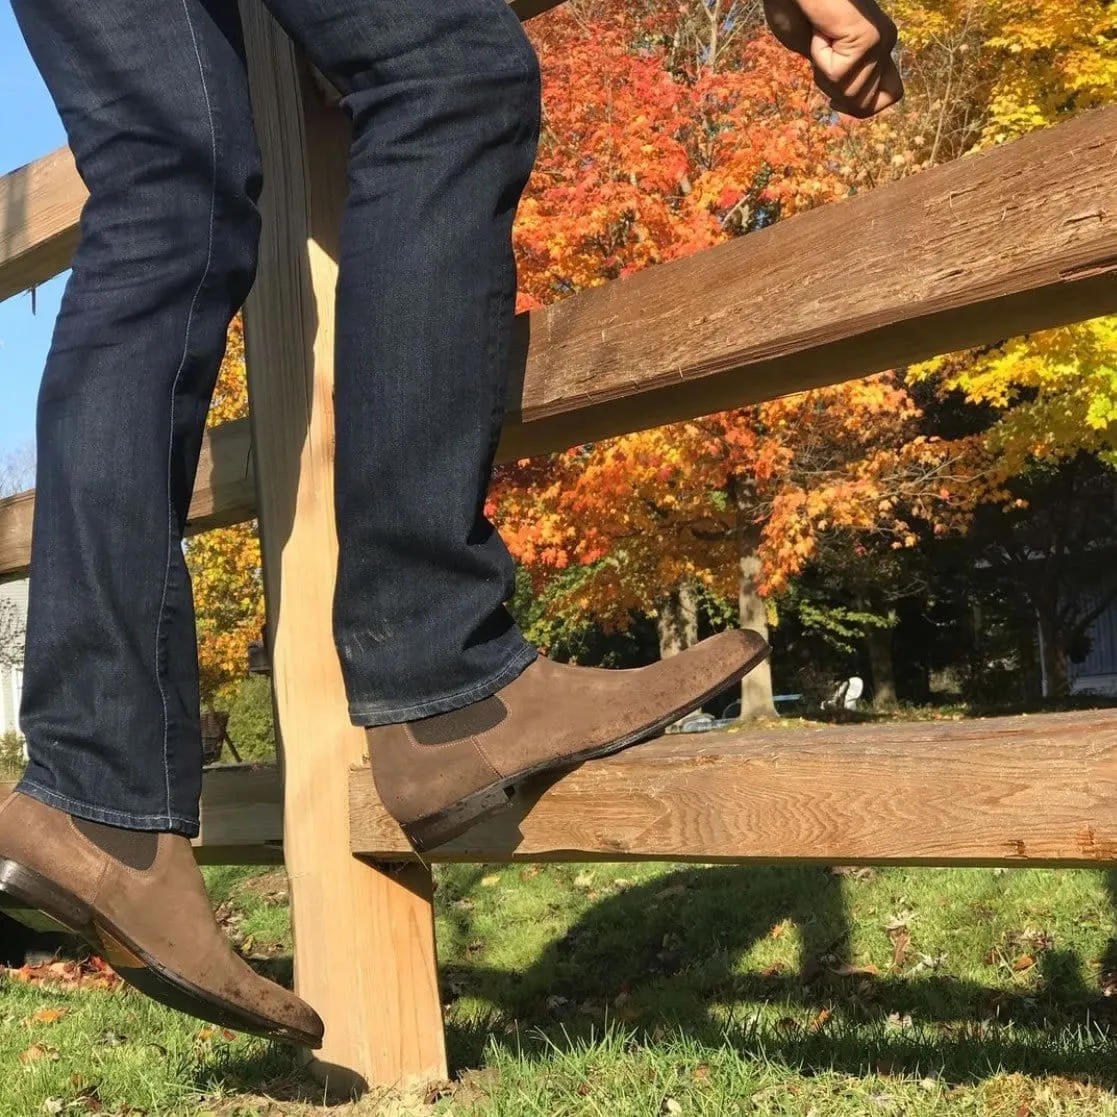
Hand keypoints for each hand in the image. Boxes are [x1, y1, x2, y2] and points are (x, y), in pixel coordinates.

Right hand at [763, 0, 902, 117]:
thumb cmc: (797, 9)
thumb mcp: (819, 55)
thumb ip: (837, 78)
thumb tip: (844, 103)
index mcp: (878, 46)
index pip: (890, 96)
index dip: (860, 106)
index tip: (834, 94)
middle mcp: (885, 42)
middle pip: (868, 105)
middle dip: (837, 93)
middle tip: (825, 59)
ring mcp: (879, 41)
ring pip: (850, 94)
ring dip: (824, 73)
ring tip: (822, 38)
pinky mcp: (867, 40)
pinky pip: (837, 74)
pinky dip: (818, 57)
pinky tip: (820, 30)